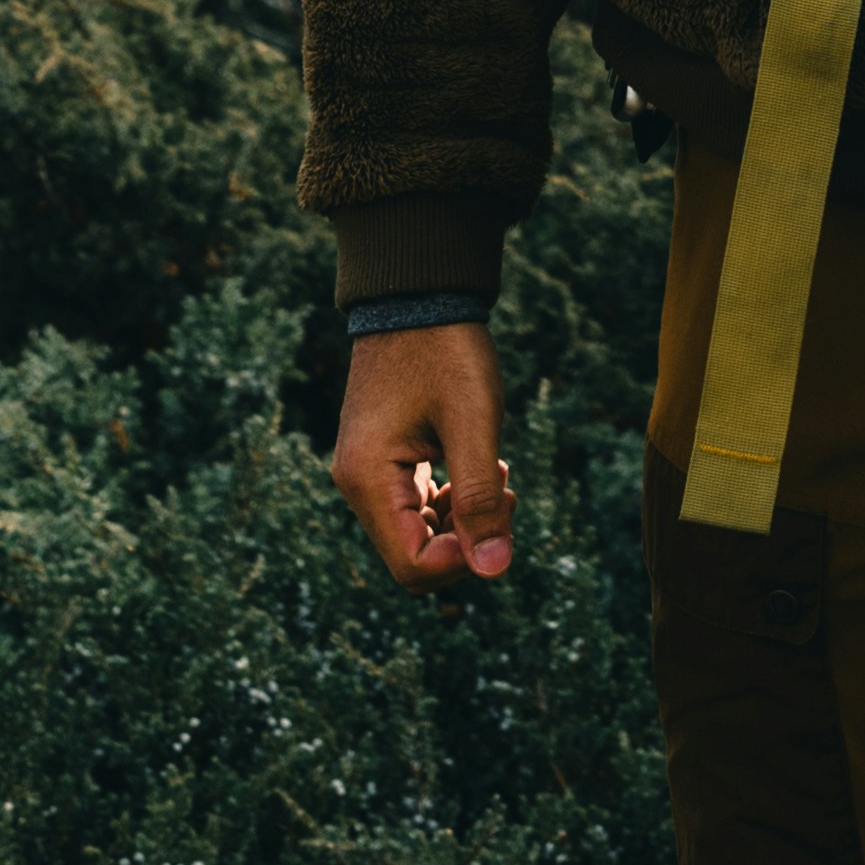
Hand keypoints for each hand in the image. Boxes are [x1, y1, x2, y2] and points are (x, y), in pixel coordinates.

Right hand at [329, 319, 515, 585]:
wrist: (420, 293)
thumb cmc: (447, 350)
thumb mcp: (473, 422)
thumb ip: (480, 498)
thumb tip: (494, 571)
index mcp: (369, 479)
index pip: (412, 565)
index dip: (463, 560)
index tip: (501, 512)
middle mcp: (357, 482)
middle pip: (412, 555)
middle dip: (466, 540)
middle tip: (507, 492)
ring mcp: (366, 471)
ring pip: (416, 532)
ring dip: (462, 520)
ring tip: (499, 474)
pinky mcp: (381, 458)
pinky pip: (414, 505)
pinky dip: (450, 499)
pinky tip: (481, 466)